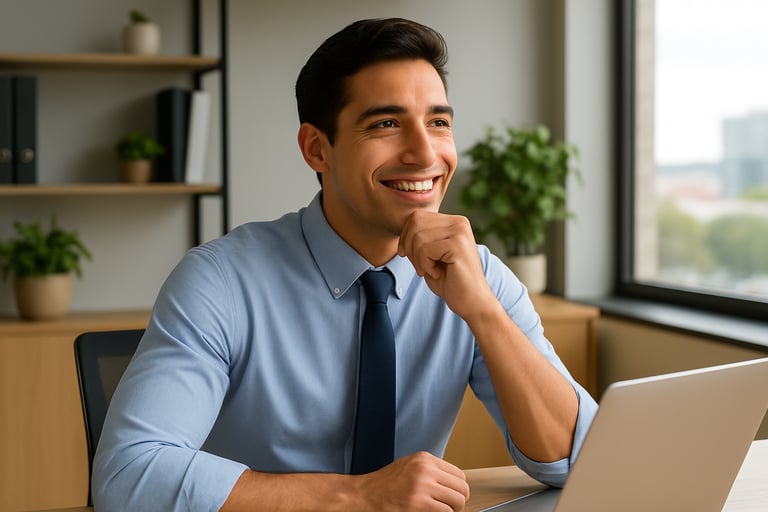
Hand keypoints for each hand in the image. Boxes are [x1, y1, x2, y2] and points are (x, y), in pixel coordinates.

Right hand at [353, 451, 468, 510]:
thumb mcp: (409, 468)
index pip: (459, 475)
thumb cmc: (383, 486)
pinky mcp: (418, 503)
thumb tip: (452, 486)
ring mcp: (422, 485)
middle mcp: (426, 469)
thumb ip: (430, 472)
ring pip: (458, 501)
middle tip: (448, 509)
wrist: (363, 495)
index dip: (457, 490)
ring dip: (452, 511)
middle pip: (462, 488)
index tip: (450, 498)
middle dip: (458, 502)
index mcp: (425, 459)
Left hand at [398, 210, 495, 319]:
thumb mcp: (430, 255)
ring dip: (417, 259)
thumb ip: (420, 237)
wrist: (472, 302)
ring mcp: (460, 231)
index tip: (408, 256)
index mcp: (453, 221)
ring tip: (430, 270)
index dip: (405, 237)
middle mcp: (459, 222)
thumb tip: (404, 226)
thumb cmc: (450, 281)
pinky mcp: (457, 244)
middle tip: (420, 266)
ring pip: (418, 237)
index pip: (416, 216)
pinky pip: (425, 250)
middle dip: (409, 247)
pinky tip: (437, 273)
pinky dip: (425, 265)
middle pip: (415, 222)